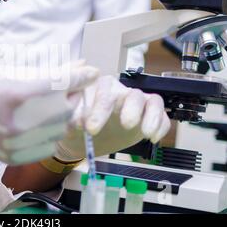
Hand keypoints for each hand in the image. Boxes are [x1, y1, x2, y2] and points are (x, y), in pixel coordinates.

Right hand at [0, 64, 98, 164]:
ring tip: (56, 105)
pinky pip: (49, 145)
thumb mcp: (7, 69)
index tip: (92, 71)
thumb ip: (45, 70)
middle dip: (74, 96)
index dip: (80, 76)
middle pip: (66, 109)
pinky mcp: (15, 156)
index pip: (60, 83)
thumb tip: (78, 64)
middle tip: (70, 89)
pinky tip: (45, 123)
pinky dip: (53, 133)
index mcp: (15, 93)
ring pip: (61, 129)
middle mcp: (18, 121)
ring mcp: (17, 142)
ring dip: (65, 115)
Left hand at [54, 75, 170, 160]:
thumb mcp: (65, 117)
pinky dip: (160, 125)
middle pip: (131, 94)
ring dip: (150, 115)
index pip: (104, 91)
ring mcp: (134, 104)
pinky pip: (161, 115)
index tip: (91, 128)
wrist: (79, 139)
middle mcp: (119, 92)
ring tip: (144, 132)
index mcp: (99, 87)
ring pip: (151, 100)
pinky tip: (152, 138)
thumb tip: (77, 119)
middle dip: (130, 110)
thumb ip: (69, 115)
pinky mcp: (146, 117)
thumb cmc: (73, 122)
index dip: (100, 108)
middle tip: (125, 125)